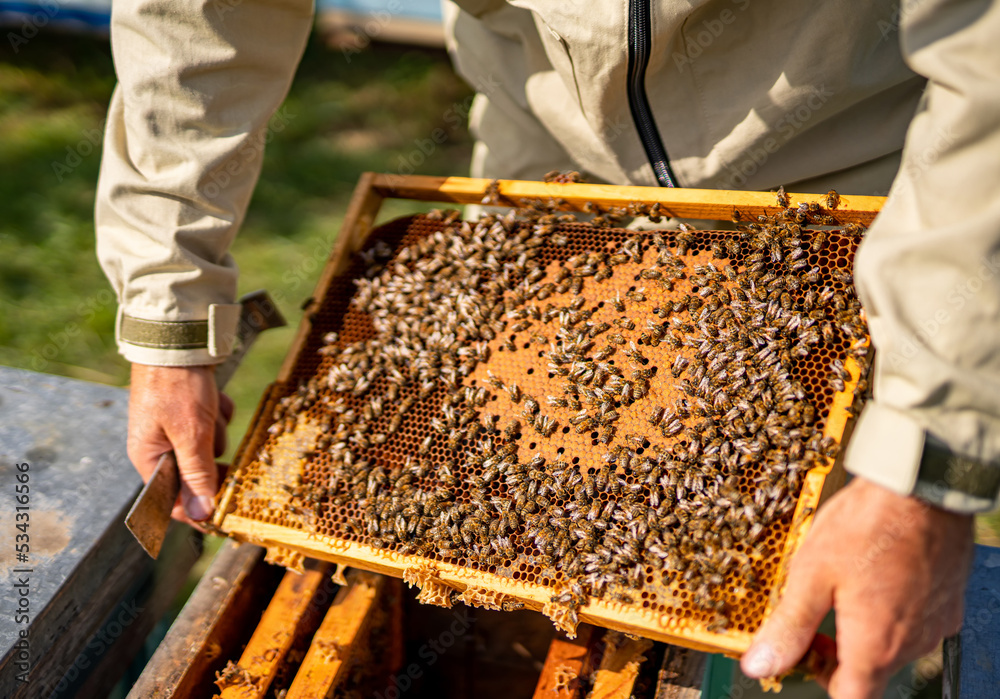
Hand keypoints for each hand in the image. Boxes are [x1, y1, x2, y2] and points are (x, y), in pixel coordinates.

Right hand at [127, 364, 234, 525]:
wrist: (178, 341)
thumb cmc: (177, 387)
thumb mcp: (191, 433)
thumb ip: (196, 473)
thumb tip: (199, 514)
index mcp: (148, 458)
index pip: (171, 502)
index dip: (197, 508)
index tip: (224, 508)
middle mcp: (159, 447)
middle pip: (196, 474)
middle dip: (212, 456)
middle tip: (215, 436)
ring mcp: (174, 429)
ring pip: (210, 447)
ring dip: (217, 429)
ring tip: (210, 407)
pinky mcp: (190, 413)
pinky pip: (213, 425)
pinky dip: (219, 412)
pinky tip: (214, 397)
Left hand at [741, 477, 973, 697]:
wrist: (921, 488)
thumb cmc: (866, 525)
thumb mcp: (811, 575)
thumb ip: (787, 627)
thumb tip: (760, 666)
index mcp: (875, 646)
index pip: (850, 696)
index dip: (821, 678)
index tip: (804, 650)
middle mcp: (911, 643)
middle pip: (870, 671)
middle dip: (837, 650)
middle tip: (814, 611)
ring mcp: (935, 622)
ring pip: (893, 645)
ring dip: (864, 628)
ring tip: (841, 586)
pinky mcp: (949, 600)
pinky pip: (916, 621)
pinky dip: (892, 610)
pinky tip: (874, 575)